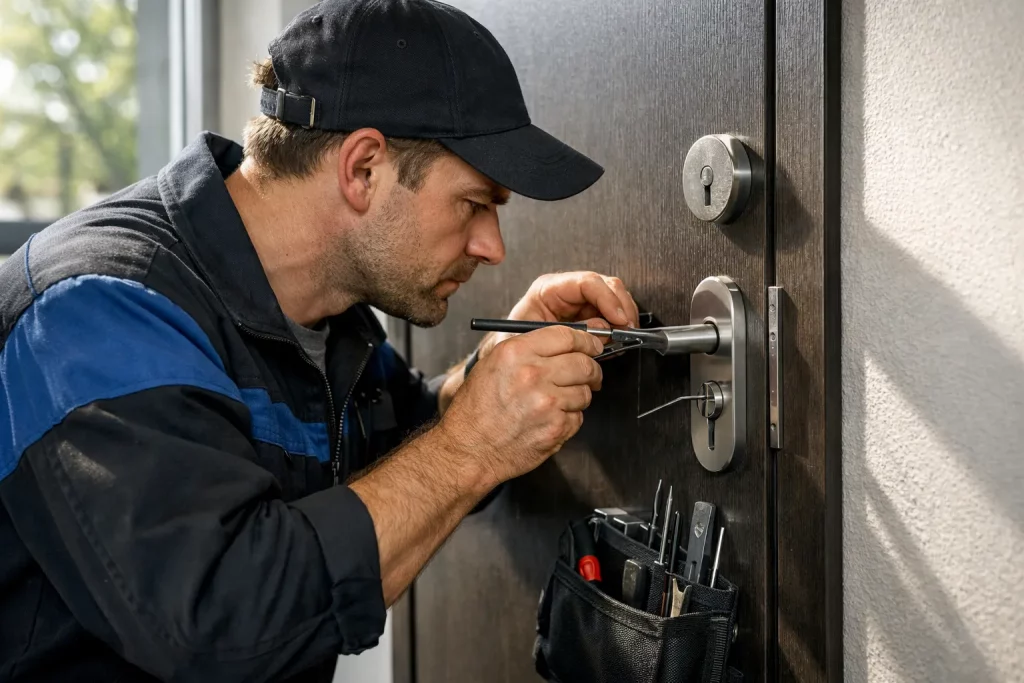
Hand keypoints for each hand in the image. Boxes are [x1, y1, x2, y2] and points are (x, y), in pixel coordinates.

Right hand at [437, 325, 603, 488]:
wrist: (469, 450)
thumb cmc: (477, 410)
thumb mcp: (493, 364)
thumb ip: (529, 349)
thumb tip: (566, 344)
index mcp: (516, 352)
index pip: (568, 336)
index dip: (586, 340)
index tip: (592, 346)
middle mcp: (533, 374)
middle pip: (584, 363)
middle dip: (591, 369)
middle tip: (590, 375)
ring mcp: (547, 403)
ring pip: (584, 392)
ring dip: (577, 397)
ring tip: (554, 404)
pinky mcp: (556, 428)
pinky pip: (577, 418)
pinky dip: (568, 420)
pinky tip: (547, 421)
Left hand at [480, 272, 640, 357]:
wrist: (509, 360)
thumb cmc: (514, 346)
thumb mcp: (536, 340)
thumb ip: (568, 333)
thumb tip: (601, 329)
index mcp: (549, 289)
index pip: (587, 282)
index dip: (608, 298)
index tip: (618, 318)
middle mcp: (566, 292)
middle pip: (606, 286)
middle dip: (621, 307)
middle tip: (627, 330)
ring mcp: (579, 302)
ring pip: (613, 299)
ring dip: (623, 317)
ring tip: (622, 337)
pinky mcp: (588, 316)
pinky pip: (611, 315)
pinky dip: (619, 327)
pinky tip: (617, 341)